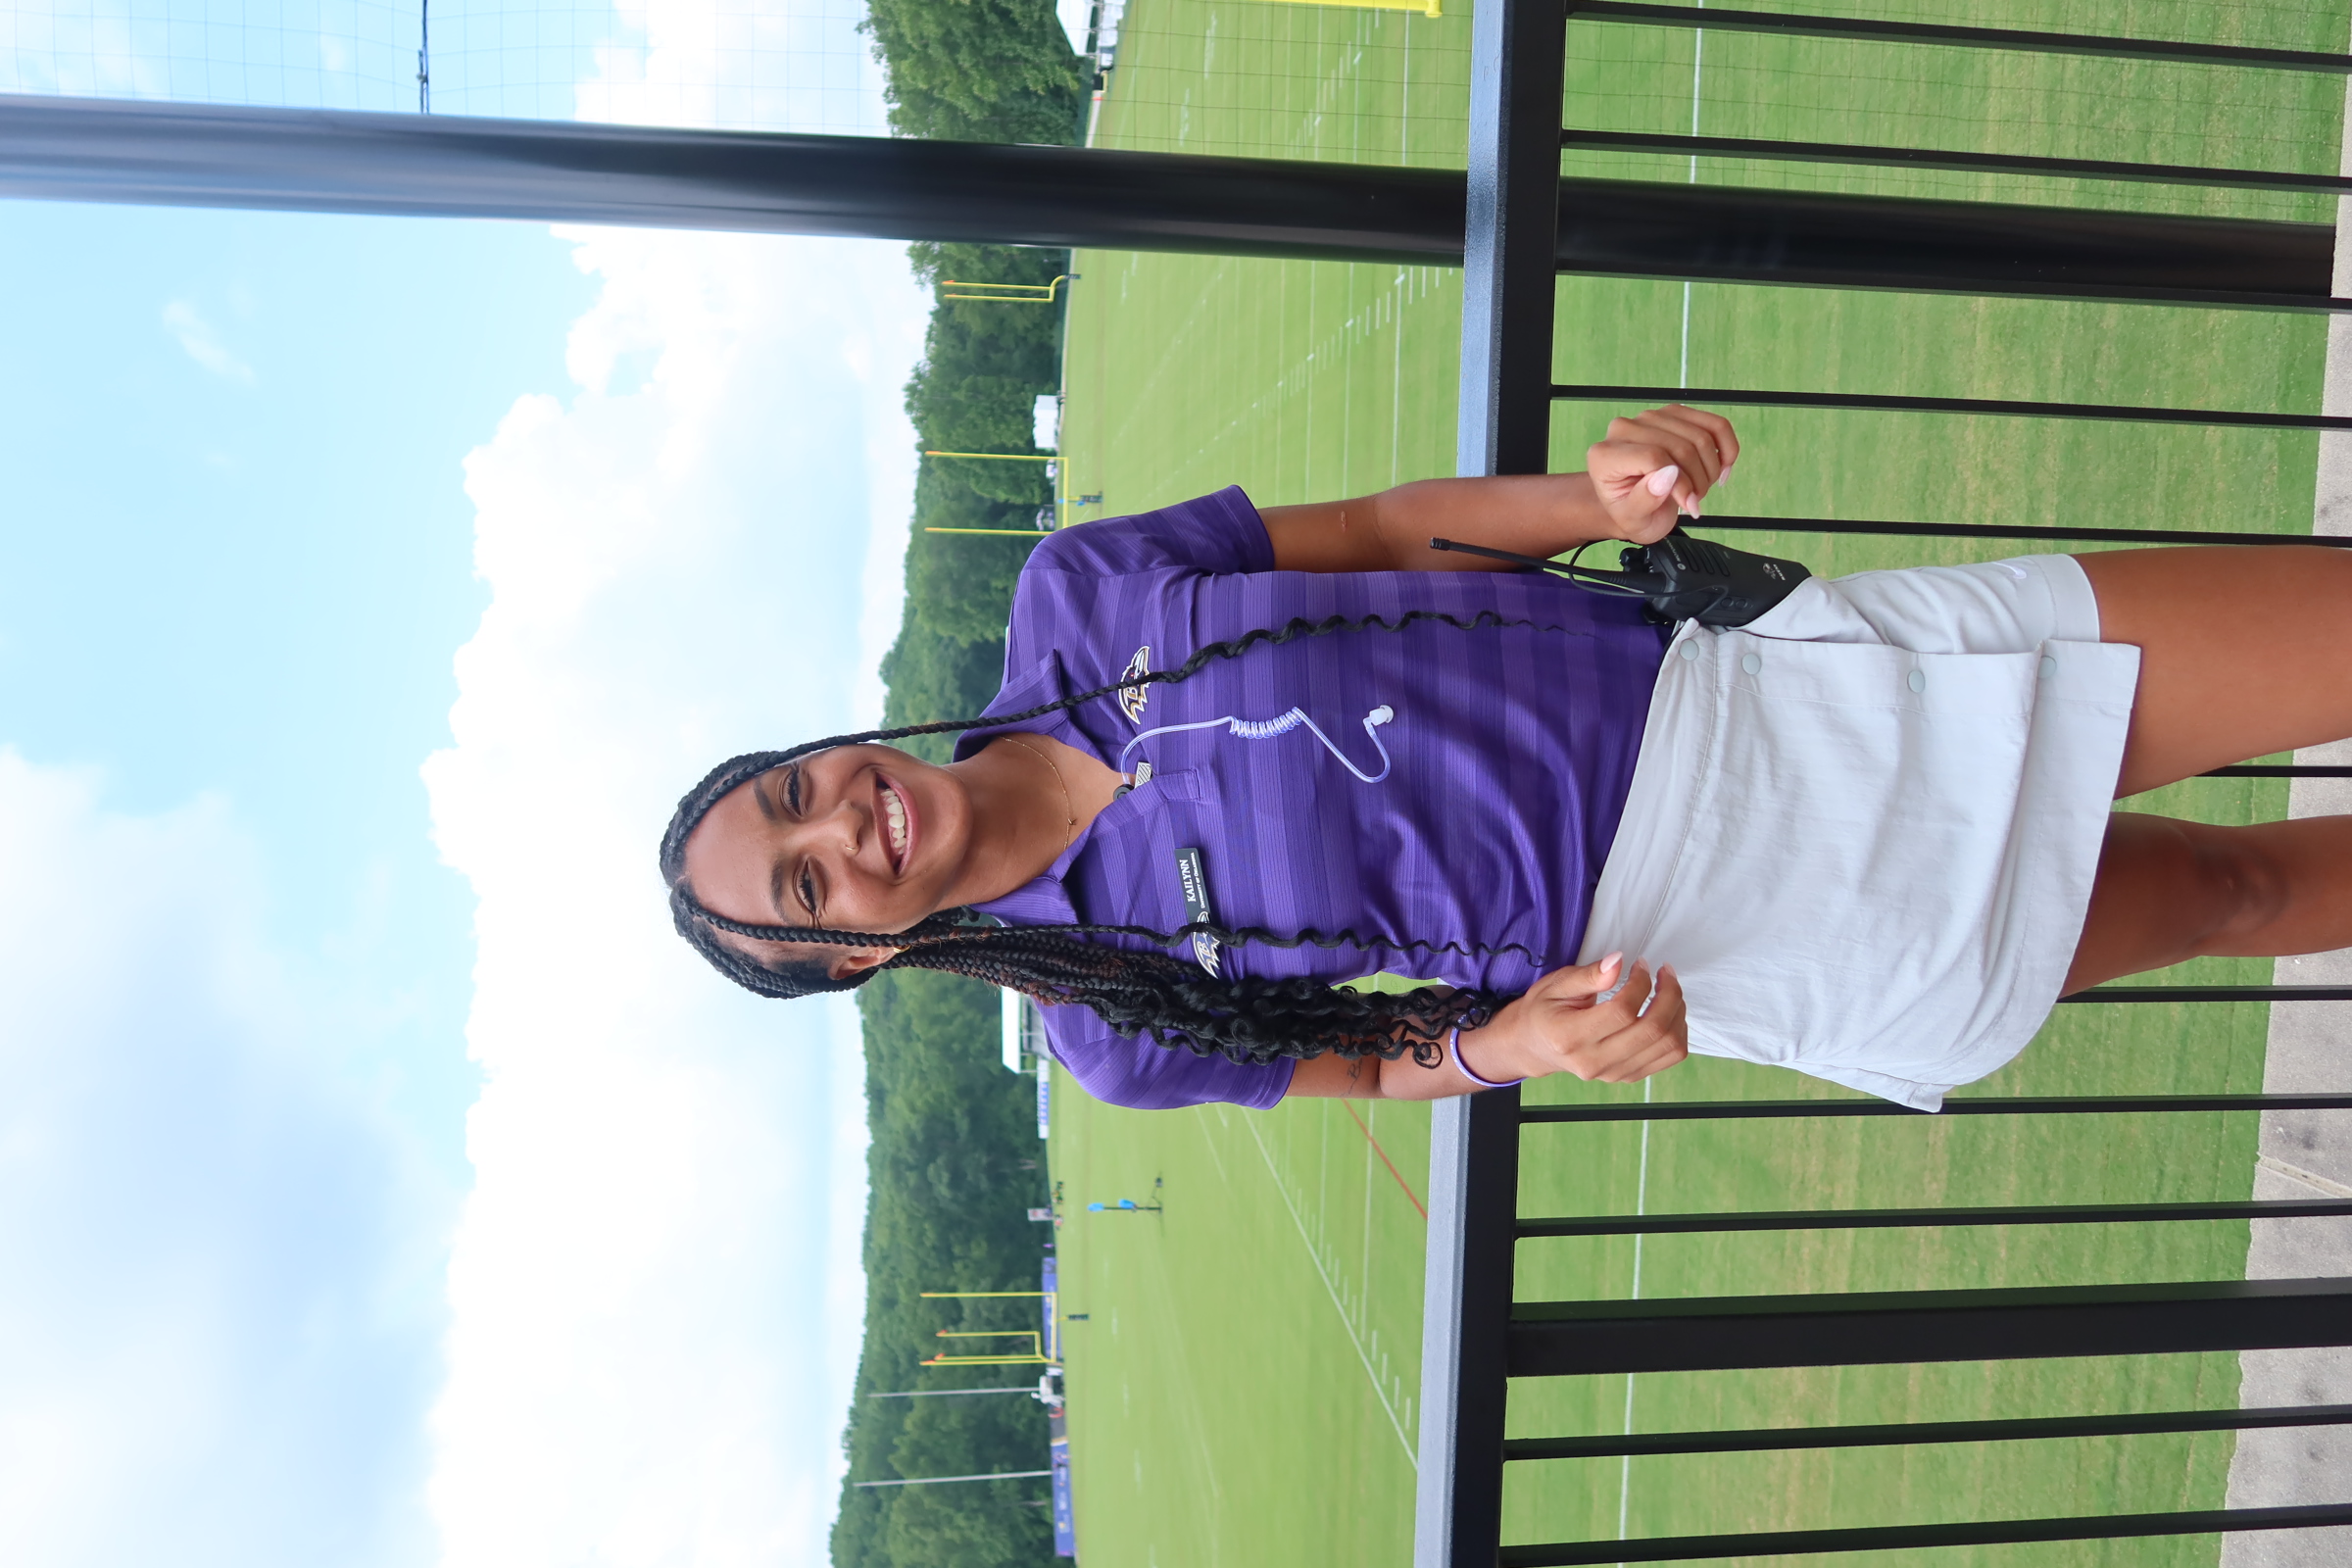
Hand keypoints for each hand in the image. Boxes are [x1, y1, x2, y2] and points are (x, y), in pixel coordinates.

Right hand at [1459, 955, 1688, 1085]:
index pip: (1622, 1012)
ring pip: (1667, 1046)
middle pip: (1652, 1031)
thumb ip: (1589, 975)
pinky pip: (1669, 1057)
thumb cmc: (1544, 1011)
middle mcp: (1593, 1061)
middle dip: (1669, 994)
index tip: (1641, 964)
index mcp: (1570, 1036)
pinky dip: (1678, 1031)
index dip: (1641, 983)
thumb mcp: (1557, 984)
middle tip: (1665, 972)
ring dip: (1678, 1012)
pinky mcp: (1627, 1076)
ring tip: (1668, 989)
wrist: (1534, 1046)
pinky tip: (1668, 1011)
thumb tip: (1618, 962)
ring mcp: (1613, 1073)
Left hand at [1586, 405, 1740, 543]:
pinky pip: (1714, 425)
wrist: (1632, 501)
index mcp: (1605, 455)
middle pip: (1681, 447)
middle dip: (1697, 480)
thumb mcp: (1633, 520)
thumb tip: (1669, 475)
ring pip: (1701, 437)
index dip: (1680, 484)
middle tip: (1694, 500)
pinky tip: (1721, 469)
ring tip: (1699, 488)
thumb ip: (1644, 500)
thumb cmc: (1631, 511)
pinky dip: (1727, 449)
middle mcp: (1625, 428)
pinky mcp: (1674, 413)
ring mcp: (1651, 417)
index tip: (1689, 505)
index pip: (1654, 458)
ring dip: (1710, 469)